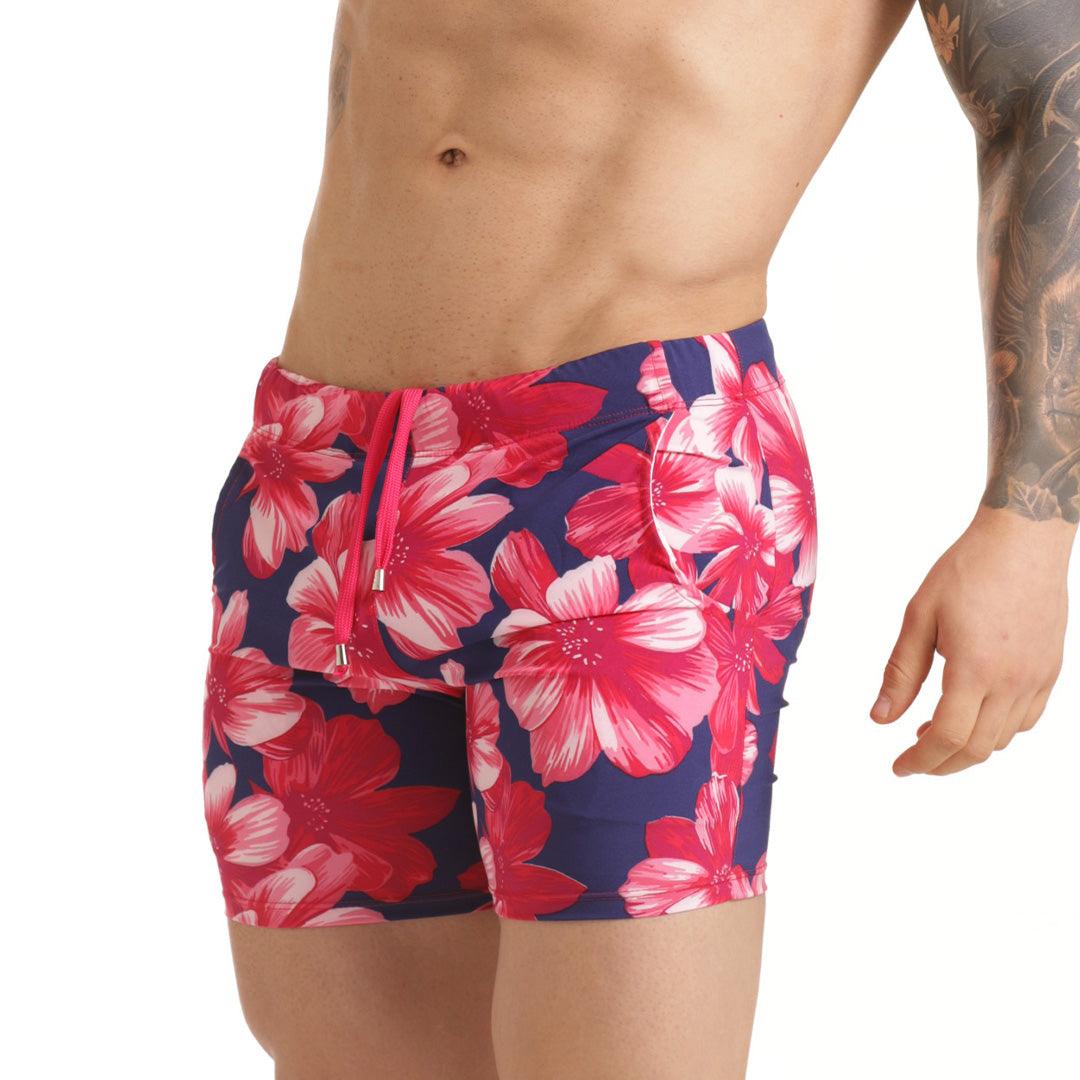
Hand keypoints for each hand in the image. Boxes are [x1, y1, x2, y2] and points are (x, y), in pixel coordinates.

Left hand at [871, 505, 1072, 775]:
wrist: (1023, 541)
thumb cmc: (967, 571)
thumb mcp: (920, 617)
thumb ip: (901, 672)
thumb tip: (881, 718)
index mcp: (975, 668)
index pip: (947, 736)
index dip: (920, 759)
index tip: (899, 766)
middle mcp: (1012, 680)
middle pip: (976, 748)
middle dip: (940, 763)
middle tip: (913, 759)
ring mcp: (1037, 677)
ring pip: (1002, 739)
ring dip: (967, 747)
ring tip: (933, 730)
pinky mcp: (1050, 670)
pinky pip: (1025, 720)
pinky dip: (997, 731)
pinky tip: (973, 714)